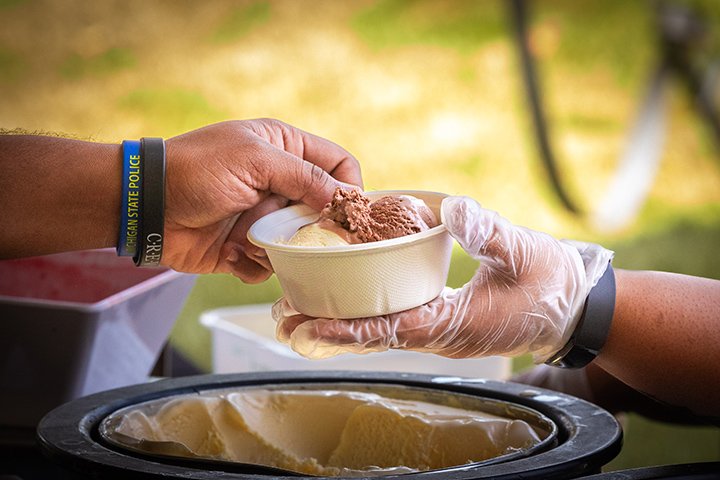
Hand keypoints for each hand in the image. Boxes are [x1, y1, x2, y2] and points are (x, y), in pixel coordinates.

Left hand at [162, 119, 361, 281]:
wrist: (146, 208)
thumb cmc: (197, 171)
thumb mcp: (256, 161)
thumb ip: (306, 177)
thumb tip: (349, 198)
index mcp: (285, 149)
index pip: (339, 165)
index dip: (349, 187)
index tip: (348, 212)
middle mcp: (280, 183)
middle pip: (323, 210)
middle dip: (311, 226)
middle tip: (294, 232)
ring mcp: (265, 217)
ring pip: (301, 243)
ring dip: (279, 247)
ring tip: (250, 239)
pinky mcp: (249, 247)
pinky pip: (273, 265)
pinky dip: (255, 263)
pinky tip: (231, 252)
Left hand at [274, 196, 611, 361]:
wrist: (571, 306)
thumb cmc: (551, 283)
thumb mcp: (523, 251)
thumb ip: (488, 231)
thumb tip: (453, 209)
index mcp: (452, 321)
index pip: (390, 328)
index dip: (348, 330)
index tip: (309, 326)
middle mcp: (436, 331)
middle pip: (371, 335)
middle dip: (327, 331)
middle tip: (282, 322)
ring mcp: (435, 328)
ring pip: (377, 331)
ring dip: (337, 325)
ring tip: (294, 316)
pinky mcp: (439, 319)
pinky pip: (392, 320)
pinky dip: (361, 316)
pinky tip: (340, 304)